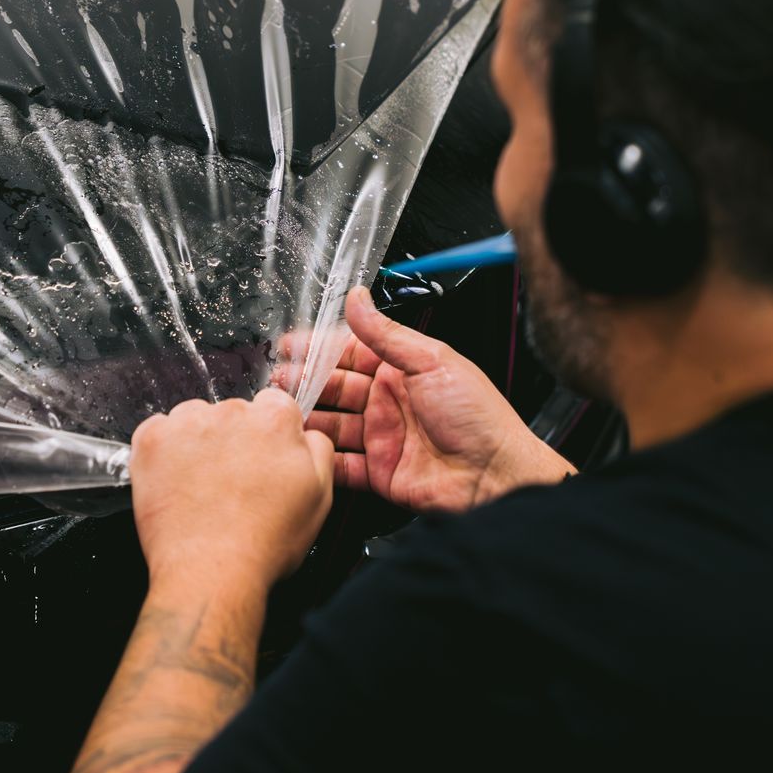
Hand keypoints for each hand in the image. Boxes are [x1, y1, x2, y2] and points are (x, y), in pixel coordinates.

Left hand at [129, 388, 334, 592]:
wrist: (211, 574)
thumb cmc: (263, 544)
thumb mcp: (318, 498)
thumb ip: (317, 451)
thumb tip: (307, 434)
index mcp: (275, 421)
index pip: (275, 406)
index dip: (270, 435)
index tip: (262, 457)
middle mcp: (231, 413)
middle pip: (234, 412)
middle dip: (234, 439)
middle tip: (233, 482)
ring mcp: (187, 424)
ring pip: (195, 419)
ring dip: (198, 442)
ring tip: (202, 487)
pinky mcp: (152, 440)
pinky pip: (158, 431)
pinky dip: (164, 452)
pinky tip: (176, 483)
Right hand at [278, 288, 571, 512]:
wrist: (496, 475)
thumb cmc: (479, 417)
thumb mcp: (432, 361)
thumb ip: (387, 333)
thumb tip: (358, 297)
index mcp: (404, 370)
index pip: (351, 352)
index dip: (319, 348)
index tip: (289, 345)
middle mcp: (390, 401)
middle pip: (336, 387)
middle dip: (305, 382)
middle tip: (277, 380)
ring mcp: (383, 437)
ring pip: (333, 424)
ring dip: (307, 418)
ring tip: (280, 411)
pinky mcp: (379, 472)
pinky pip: (342, 464)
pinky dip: (321, 457)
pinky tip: (303, 448)